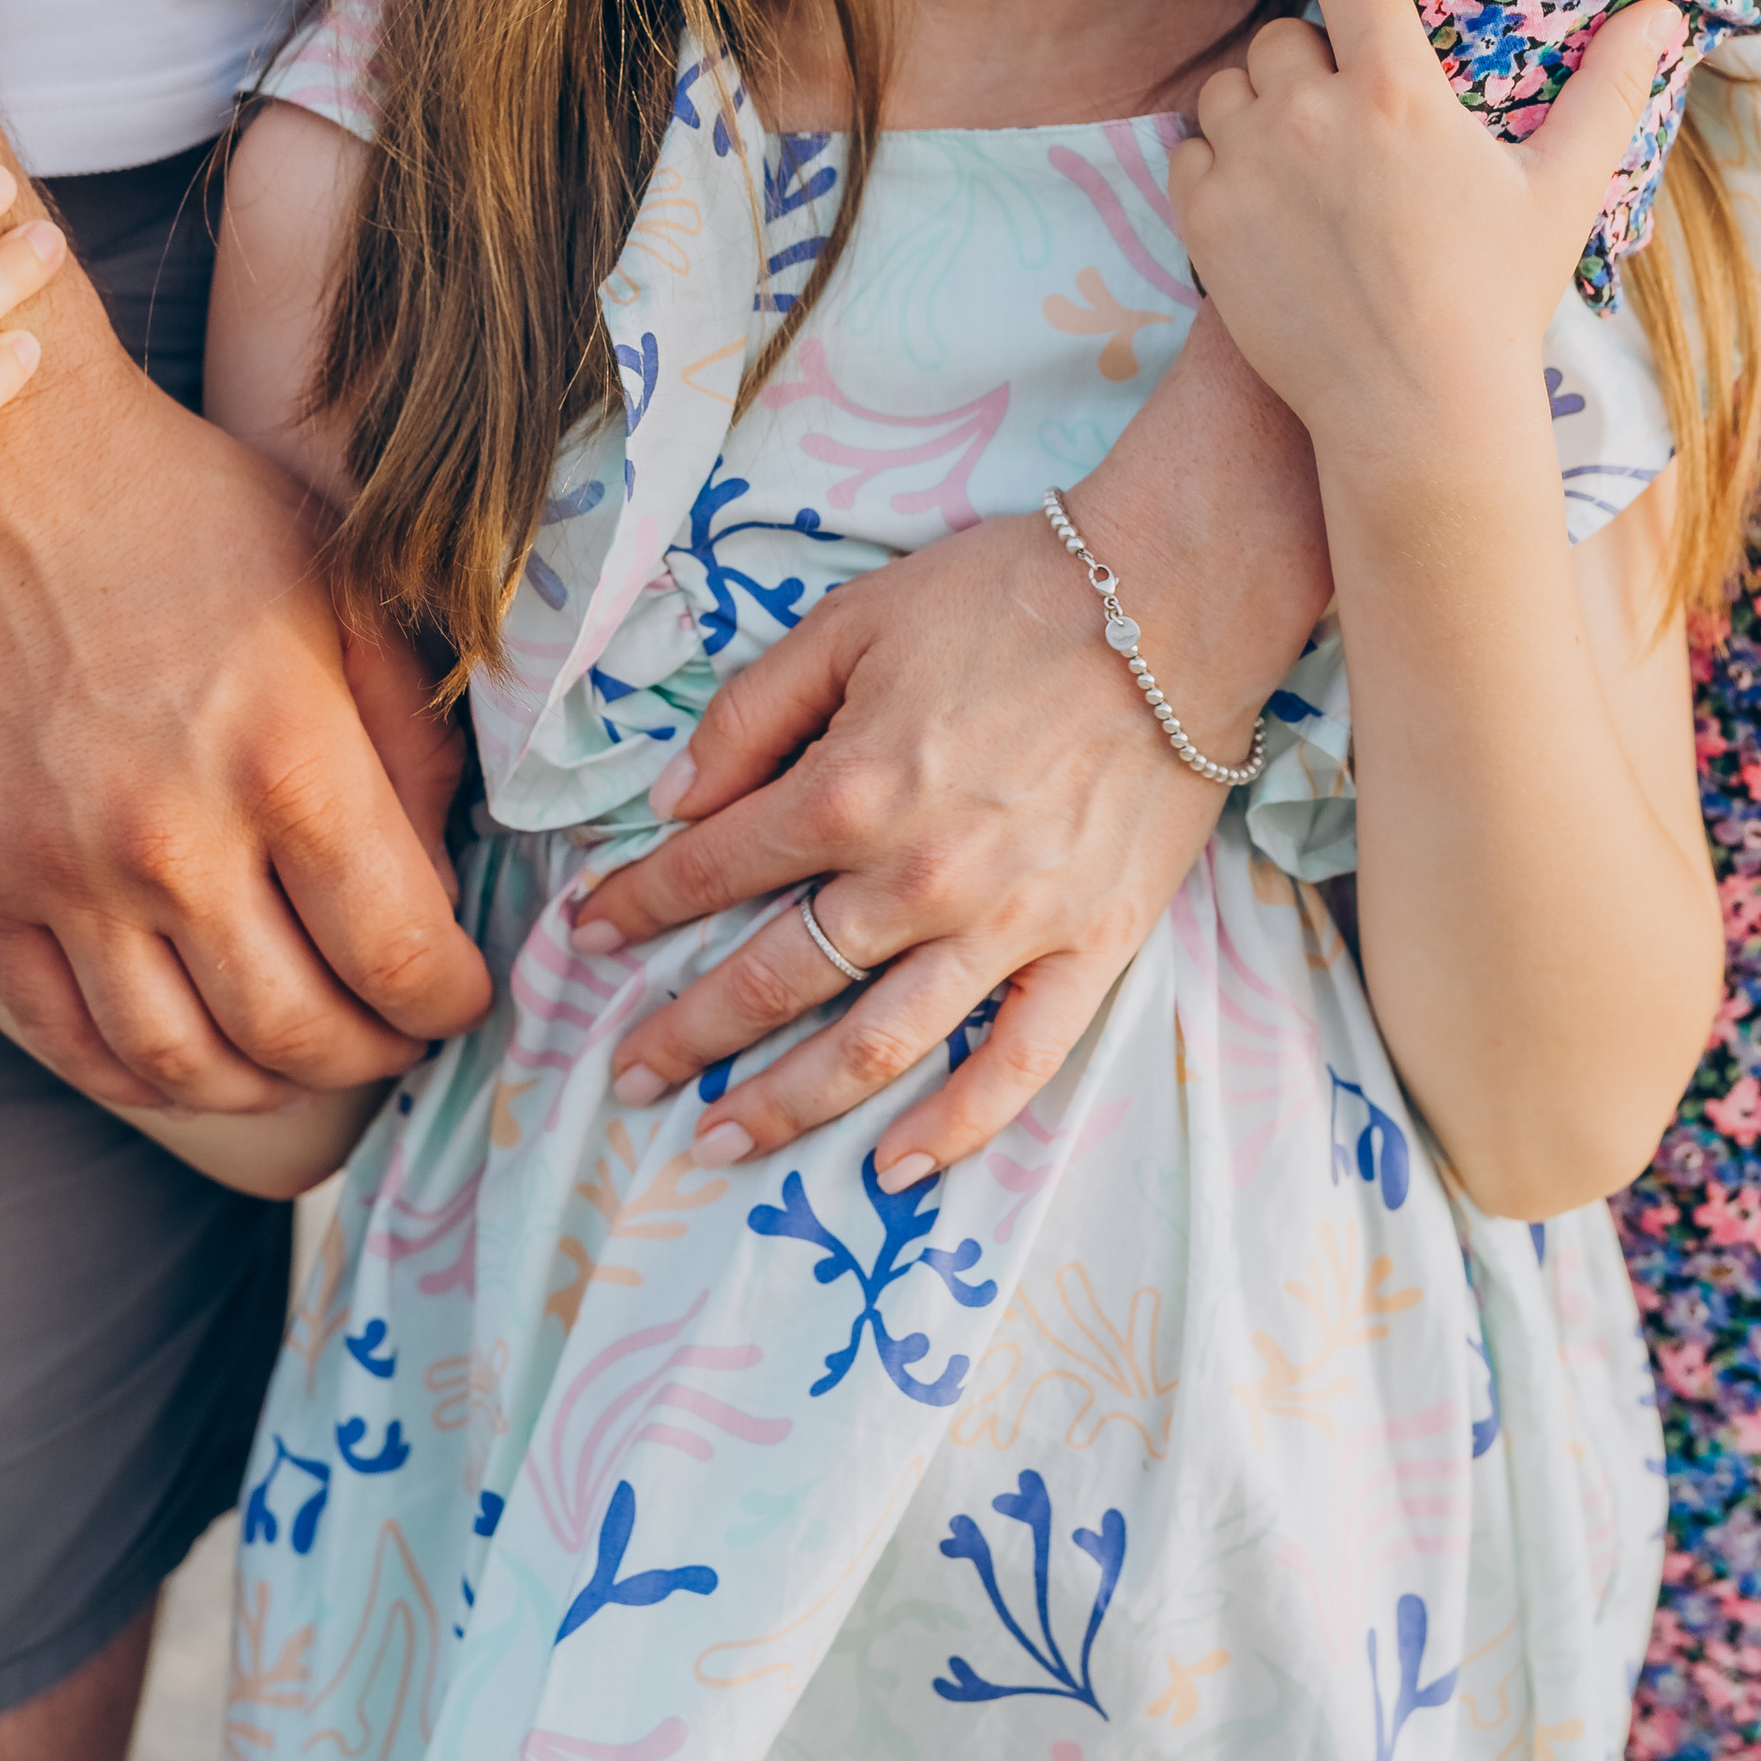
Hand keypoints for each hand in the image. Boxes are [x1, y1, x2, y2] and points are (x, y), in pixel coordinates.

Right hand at [0, 295, 492, 1115]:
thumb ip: (412, 738)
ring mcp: (62, 870)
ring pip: (185, 1063)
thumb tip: (444, 875)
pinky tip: (195, 1056)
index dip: (450, 998)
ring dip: (268, 1086)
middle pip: (302, 1031)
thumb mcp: (343, 588)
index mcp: (287, 755)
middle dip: (375, 1052)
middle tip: (396, 1030)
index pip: (399, 955)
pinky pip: (66, 1039)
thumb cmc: (188, 510)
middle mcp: (173, 835)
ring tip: (307, 1055)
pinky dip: (145, 1078)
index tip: (461, 989)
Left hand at [568, 306, 1327, 1184]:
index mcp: (849, 788)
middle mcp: (915, 876)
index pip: (709, 871)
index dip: (637, 908)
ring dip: (786, 1103)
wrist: (1174, 594)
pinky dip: (954, 1129)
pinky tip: (894, 1167)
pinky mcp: (1091, 949)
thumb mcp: (851, 621)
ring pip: (873, 1046)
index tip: (587, 938)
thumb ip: (751, 713)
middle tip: (627, 1074)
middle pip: (770, 980)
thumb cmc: (1007, 593)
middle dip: (684, 1034)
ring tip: (720, 1139)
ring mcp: (1007, 925)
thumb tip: (669, 798)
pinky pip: (1018, 1066)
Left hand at [1169, 0, 1685, 478]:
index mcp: (1395, 91)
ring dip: (1257, 110)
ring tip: (1305, 164)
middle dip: (1310, 63)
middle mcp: (1309, 116)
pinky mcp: (1204, 222)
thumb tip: (1664, 13)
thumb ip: (1609, 89)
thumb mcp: (1566, 188)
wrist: (1416, 410)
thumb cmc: (1498, 299)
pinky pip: (1186, 154)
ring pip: (1226, 89)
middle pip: (1280, 34)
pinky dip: (1216, 168)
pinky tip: (1265, 205)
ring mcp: (1248, 168)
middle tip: (1350, 122)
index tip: (1361, 6)